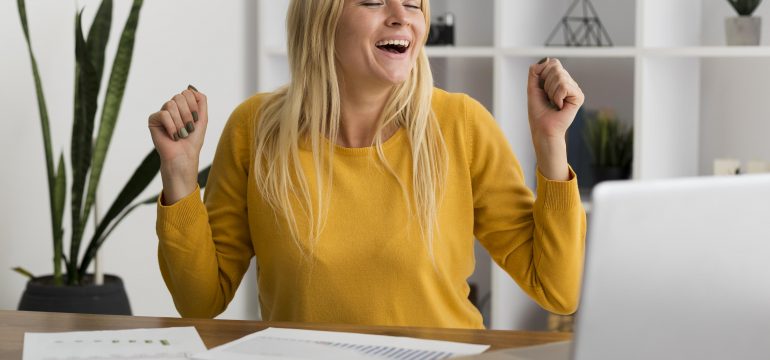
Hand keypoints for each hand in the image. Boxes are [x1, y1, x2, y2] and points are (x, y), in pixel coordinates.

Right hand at [148, 85, 207, 203]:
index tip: (196, 121)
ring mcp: (162, 113)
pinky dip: (171, 126)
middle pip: (180, 97)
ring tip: (181, 134)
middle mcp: (171, 107)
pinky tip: (173, 136)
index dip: (194, 107)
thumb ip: (200, 101)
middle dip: (188, 114)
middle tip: (188, 129)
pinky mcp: (153, 120)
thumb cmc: (192, 141)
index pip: (188, 93)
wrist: (183, 157)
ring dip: (180, 122)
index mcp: (183, 106)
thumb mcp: (202, 119)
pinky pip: (163, 114)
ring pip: (171, 104)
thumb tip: (190, 87)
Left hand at [526, 58, 583, 180]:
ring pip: (559, 76)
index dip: (542, 74)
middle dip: (546, 83)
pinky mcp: (579, 96)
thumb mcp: (532, 87)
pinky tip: (559, 105)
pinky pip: (564, 86)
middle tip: (548, 98)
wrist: (543, 128)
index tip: (542, 89)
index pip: (553, 63)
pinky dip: (556, 96)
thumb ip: (535, 71)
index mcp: (559, 79)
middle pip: (556, 67)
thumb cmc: (538, 111)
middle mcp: (569, 82)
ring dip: (550, 91)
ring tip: (553, 102)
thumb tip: (547, 59)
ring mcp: (575, 89)